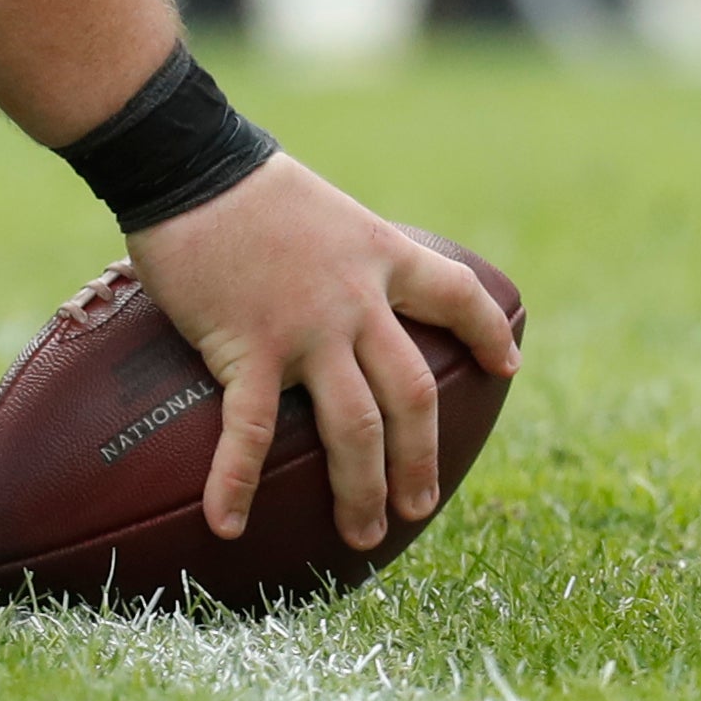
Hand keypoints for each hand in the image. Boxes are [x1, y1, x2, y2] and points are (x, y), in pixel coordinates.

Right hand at [124, 154, 518, 551]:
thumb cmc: (248, 186)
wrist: (193, 165)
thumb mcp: (326, 211)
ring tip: (362, 535)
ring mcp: (306, 330)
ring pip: (355, 428)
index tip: (508, 366)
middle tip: (418, 506)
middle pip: (413, 396)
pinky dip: (236, 483)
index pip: (458, 296)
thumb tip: (343, 283)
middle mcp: (357, 301)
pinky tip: (228, 523)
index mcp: (381, 256)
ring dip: (361, 490)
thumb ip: (346, 255)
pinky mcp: (247, 348)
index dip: (488, 332)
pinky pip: (251, 431)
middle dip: (420, 460)